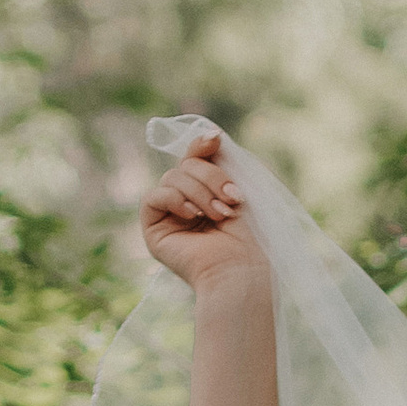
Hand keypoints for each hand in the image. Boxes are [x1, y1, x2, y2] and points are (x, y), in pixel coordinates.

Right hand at [141, 126, 268, 294]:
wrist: (244, 272)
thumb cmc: (252, 237)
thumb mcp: (243, 187)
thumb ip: (225, 161)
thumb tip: (210, 133)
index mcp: (207, 195)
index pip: (195, 158)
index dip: (202, 146)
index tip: (216, 140)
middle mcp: (187, 205)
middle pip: (185, 165)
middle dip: (210, 177)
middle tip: (233, 201)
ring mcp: (170, 217)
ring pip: (172, 178)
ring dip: (200, 193)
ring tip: (219, 216)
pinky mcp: (154, 231)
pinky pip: (154, 197)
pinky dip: (175, 200)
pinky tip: (193, 217)